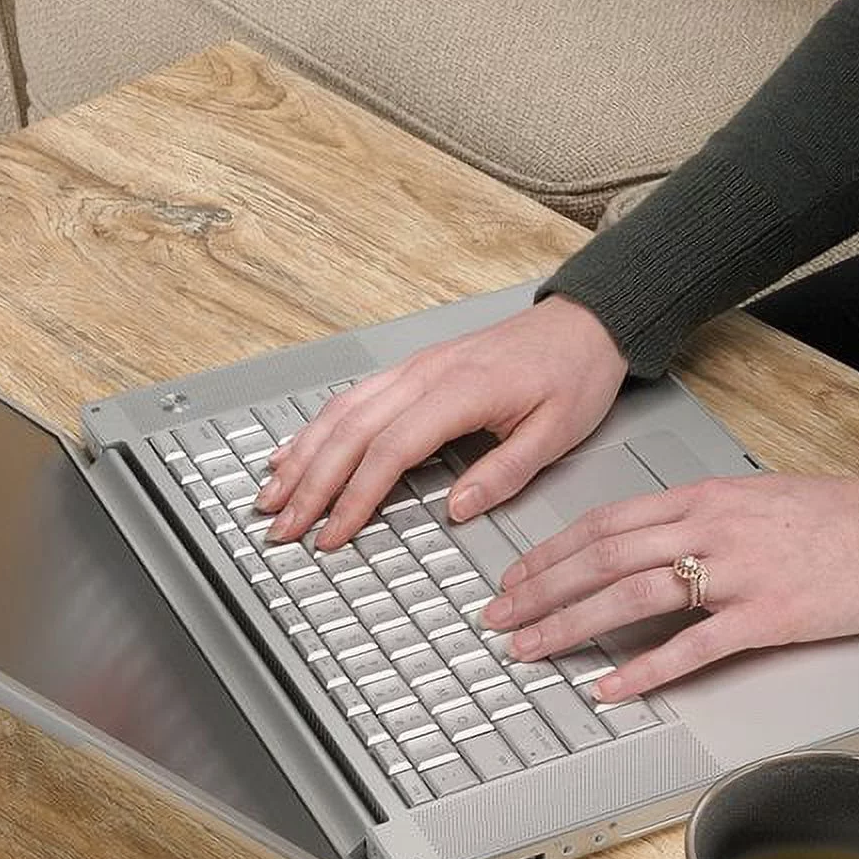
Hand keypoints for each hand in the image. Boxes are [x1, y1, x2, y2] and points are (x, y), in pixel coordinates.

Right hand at [256, 295, 628, 548]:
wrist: (586, 322)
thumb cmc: (574, 374)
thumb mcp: (555, 434)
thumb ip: (503, 474)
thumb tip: (456, 510)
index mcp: (459, 391)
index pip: (389, 451)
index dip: (354, 498)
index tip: (332, 535)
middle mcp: (426, 375)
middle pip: (350, 433)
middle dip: (309, 485)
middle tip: (281, 527)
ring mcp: (414, 369)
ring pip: (341, 413)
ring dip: (302, 456)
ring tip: (271, 496)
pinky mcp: (413, 370)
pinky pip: (353, 398)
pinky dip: (317, 428)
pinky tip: (295, 450)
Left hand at [481, 473, 858, 695]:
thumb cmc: (830, 518)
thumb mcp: (749, 498)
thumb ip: (692, 518)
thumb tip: (639, 542)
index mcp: (700, 499)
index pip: (604, 523)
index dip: (549, 553)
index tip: (513, 578)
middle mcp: (708, 529)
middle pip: (602, 557)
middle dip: (540, 590)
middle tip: (498, 619)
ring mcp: (736, 573)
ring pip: (632, 596)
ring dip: (573, 624)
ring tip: (532, 648)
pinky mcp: (766, 617)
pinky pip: (692, 647)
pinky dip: (645, 670)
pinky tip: (611, 687)